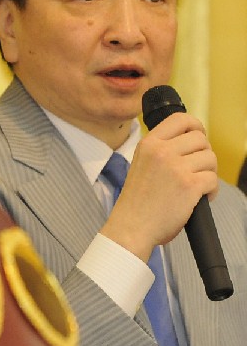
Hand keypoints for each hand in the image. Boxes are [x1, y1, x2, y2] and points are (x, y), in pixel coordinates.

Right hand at [100, 112, 217, 259]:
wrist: (131, 226)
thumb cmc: (136, 201)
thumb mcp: (141, 163)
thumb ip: (161, 150)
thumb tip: (191, 143)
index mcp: (148, 144)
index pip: (181, 119)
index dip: (195, 126)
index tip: (197, 138)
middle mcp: (162, 152)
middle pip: (201, 139)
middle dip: (203, 155)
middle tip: (196, 169)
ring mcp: (176, 168)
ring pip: (210, 158)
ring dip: (208, 173)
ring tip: (197, 185)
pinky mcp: (189, 186)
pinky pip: (213, 179)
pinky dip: (211, 190)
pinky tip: (199, 197)